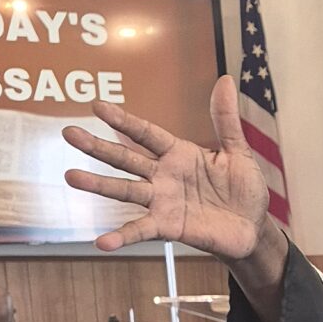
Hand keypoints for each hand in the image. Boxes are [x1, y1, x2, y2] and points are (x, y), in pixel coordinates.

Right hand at [63, 75, 274, 268]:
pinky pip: (141, 230)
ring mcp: (162, 201)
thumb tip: (226, 79)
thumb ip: (225, 119)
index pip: (145, 133)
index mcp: (177, 153)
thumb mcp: (237, 151)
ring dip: (98, 185)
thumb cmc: (243, 188)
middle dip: (97, 147)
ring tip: (71, 177)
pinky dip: (122, 236)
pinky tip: (102, 242)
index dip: (123, 120)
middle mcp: (163, 175)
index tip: (98, 106)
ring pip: (125, 190)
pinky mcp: (168, 227)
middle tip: (68, 133)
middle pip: (126, 158)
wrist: (253, 228)